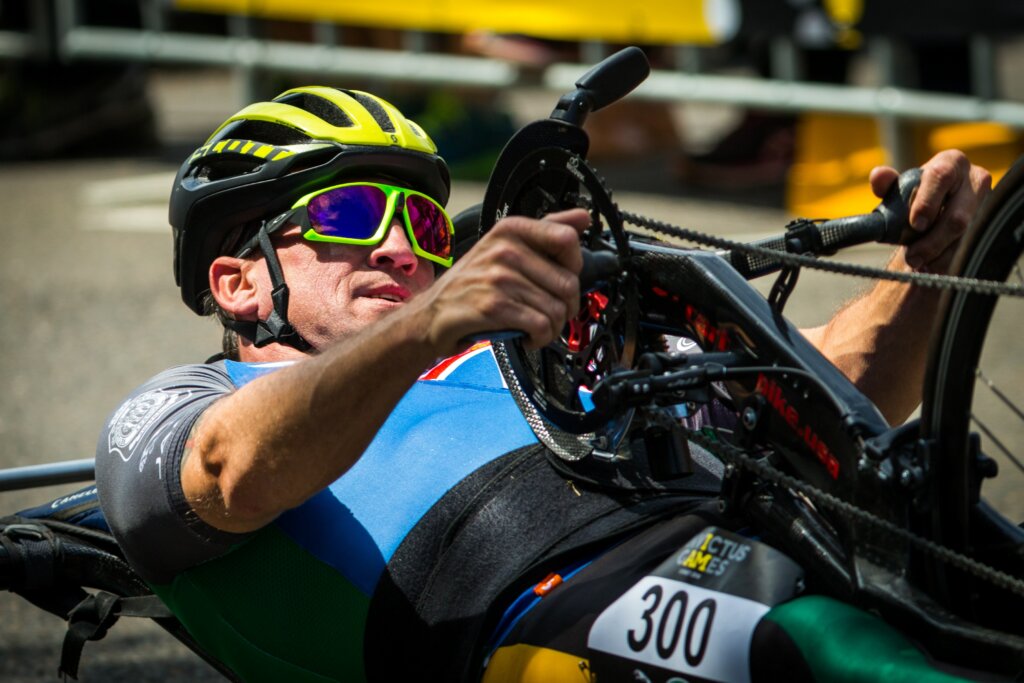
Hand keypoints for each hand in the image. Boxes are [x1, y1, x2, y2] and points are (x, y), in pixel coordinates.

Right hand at [413, 208, 588, 354]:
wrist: (431, 315)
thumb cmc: (471, 283)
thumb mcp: (504, 247)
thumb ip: (545, 231)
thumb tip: (583, 217)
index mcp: (511, 230)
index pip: (567, 238)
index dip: (576, 265)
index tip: (564, 277)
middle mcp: (505, 250)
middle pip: (568, 282)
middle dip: (567, 307)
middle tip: (552, 314)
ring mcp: (499, 278)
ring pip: (556, 308)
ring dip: (553, 327)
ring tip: (538, 328)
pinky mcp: (494, 307)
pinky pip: (540, 326)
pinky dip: (540, 338)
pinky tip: (528, 337)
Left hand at [869, 150, 991, 273]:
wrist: (937, 210)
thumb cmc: (916, 195)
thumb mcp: (900, 188)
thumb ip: (887, 183)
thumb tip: (879, 175)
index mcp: (951, 162)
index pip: (941, 177)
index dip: (927, 202)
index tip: (915, 224)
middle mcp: (975, 179)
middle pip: (957, 217)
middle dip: (933, 241)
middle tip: (912, 257)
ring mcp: (987, 204)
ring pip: (964, 238)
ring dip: (938, 255)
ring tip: (917, 262)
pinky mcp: (989, 226)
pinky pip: (969, 250)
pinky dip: (947, 261)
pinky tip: (932, 265)